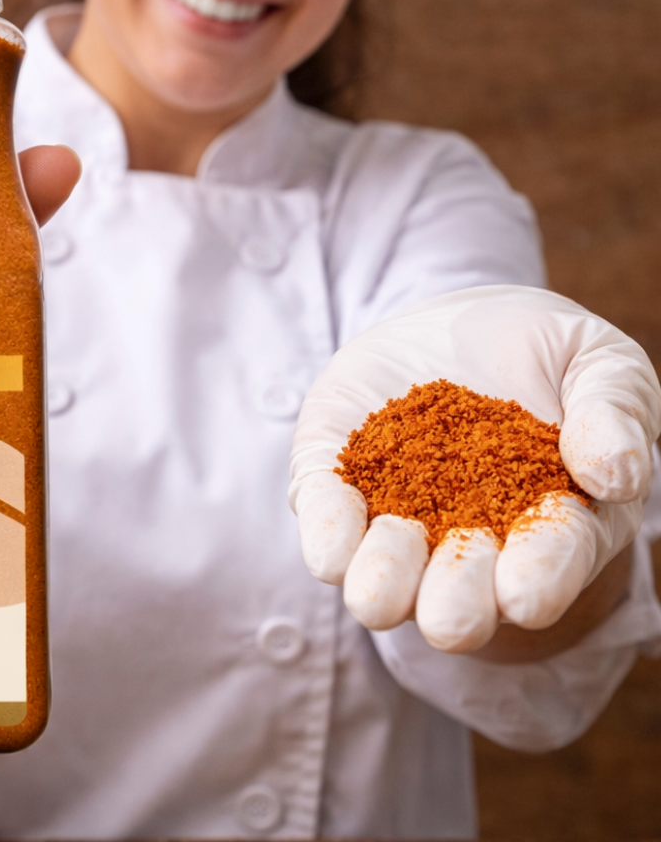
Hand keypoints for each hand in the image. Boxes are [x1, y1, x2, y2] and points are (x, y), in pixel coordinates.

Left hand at [289, 286, 660, 653]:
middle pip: (459, 598)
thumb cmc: (543, 353)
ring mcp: (398, 520)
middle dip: (454, 607)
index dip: (539, 579)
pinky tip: (331, 545)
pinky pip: (326, 525)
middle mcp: (470, 543)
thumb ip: (612, 409)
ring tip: (389, 560)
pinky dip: (327, 535)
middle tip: (448, 616)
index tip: (522, 594)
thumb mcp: (596, 362)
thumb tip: (614, 473)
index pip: (549, 564)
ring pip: (384, 581)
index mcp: (550, 525)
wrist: (456, 324)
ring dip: (385, 579)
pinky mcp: (338, 485)